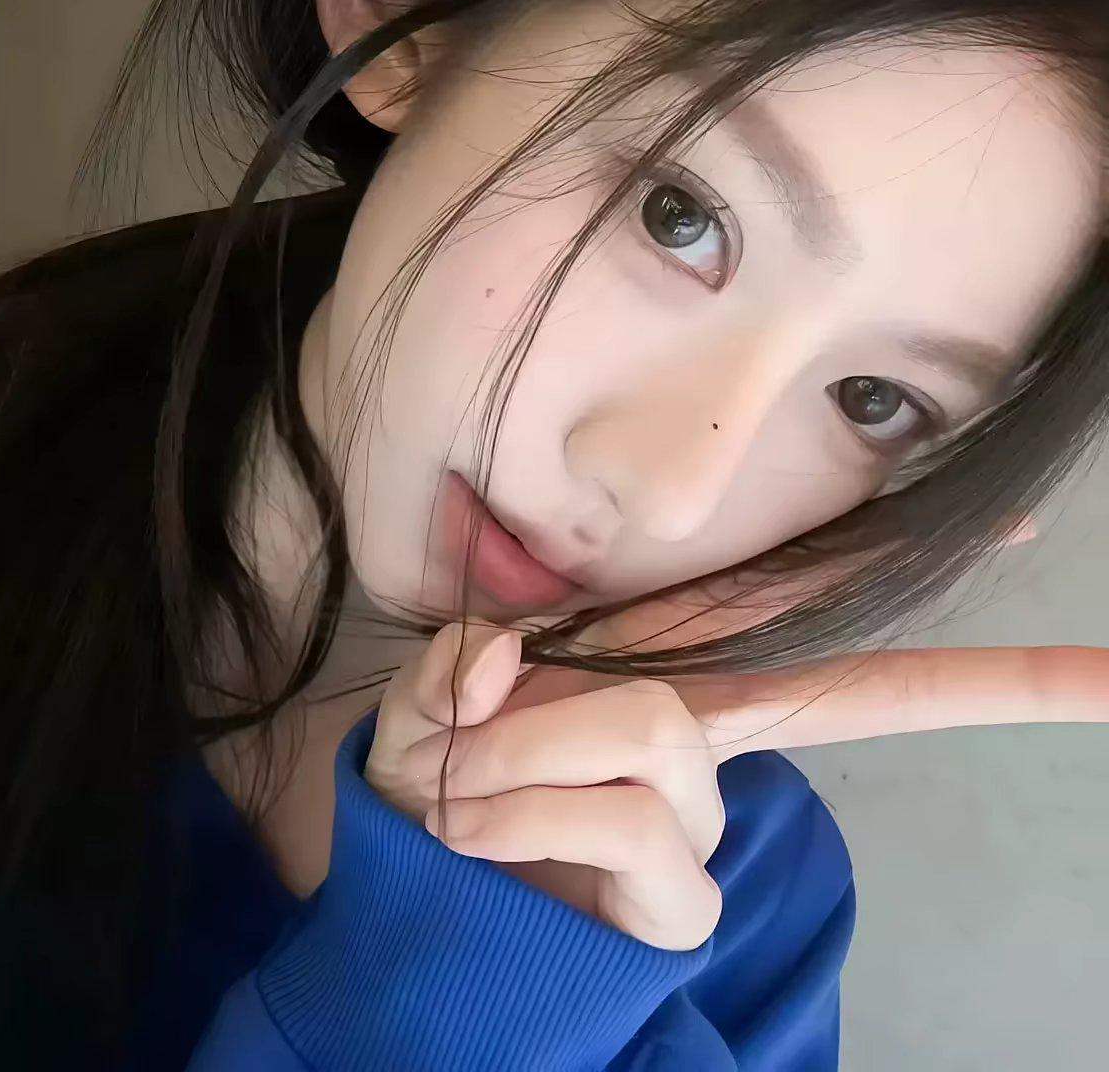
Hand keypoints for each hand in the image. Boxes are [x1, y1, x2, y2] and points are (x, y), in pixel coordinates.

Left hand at [365, 607, 1108, 949]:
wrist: (401, 864)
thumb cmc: (441, 760)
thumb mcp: (440, 686)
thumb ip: (469, 654)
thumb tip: (504, 653)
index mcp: (669, 666)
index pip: (812, 614)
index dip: (919, 584)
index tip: (1029, 529)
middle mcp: (706, 739)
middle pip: (735, 685)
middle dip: (563, 714)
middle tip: (463, 749)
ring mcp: (698, 822)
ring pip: (660, 738)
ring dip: (532, 756)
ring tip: (466, 794)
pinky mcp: (681, 900)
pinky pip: (642, 826)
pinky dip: (537, 814)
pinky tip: (483, 840)